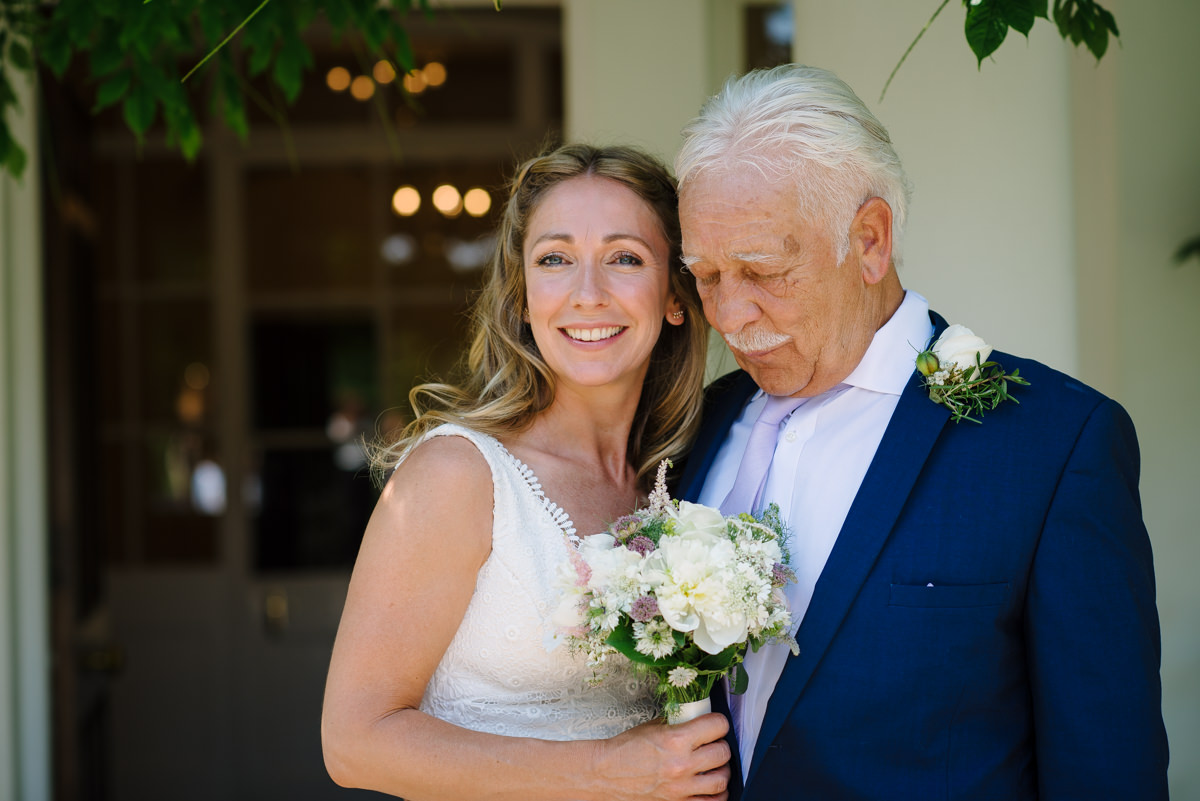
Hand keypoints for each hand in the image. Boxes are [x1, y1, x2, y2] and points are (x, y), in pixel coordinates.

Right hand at [588, 713, 730, 800]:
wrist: (605, 775)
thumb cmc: (625, 750)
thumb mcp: (653, 727)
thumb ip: (679, 724)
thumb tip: (698, 720)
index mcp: (676, 740)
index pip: (717, 726)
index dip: (718, 723)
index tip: (715, 724)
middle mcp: (682, 765)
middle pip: (722, 752)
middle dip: (720, 745)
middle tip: (713, 743)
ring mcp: (681, 788)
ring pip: (721, 779)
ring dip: (721, 770)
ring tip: (714, 765)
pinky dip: (716, 794)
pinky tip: (710, 785)